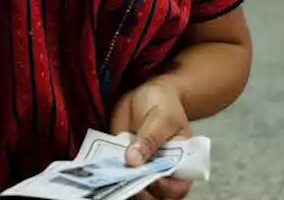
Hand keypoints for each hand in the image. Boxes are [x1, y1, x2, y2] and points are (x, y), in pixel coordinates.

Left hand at [109, 78, 193, 199]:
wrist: (148, 93)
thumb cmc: (164, 104)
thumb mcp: (160, 117)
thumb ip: (149, 139)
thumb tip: (132, 161)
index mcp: (180, 163)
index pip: (177, 188)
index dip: (165, 188)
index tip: (150, 176)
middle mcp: (161, 172)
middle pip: (154, 195)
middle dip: (141, 190)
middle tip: (126, 174)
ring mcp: (141, 169)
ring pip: (134, 191)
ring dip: (122, 185)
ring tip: (113, 171)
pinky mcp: (123, 164)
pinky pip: (116, 177)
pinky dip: (109, 177)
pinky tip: (103, 168)